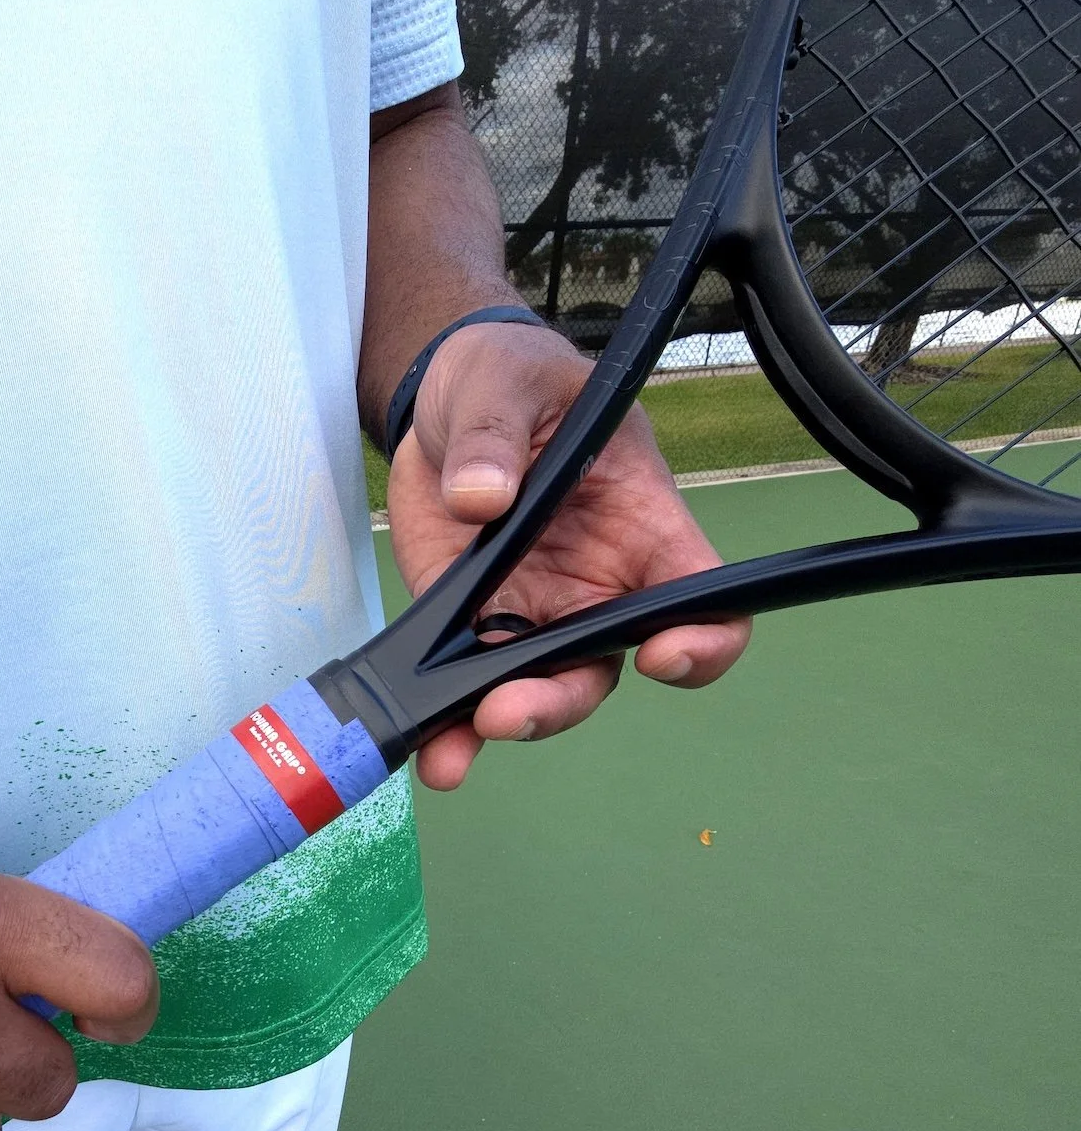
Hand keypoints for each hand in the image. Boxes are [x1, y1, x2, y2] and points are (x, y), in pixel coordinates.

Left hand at [387, 319, 751, 789]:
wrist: (443, 402)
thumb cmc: (509, 379)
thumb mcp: (507, 380)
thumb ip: (498, 433)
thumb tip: (481, 498)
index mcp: (641, 526)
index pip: (703, 596)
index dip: (703, 640)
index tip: (662, 652)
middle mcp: (597, 587)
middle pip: (604, 668)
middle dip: (558, 699)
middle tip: (506, 709)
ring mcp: (534, 614)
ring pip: (537, 691)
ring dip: (498, 724)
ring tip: (450, 752)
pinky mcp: (472, 626)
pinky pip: (468, 686)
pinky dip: (448, 723)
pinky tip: (426, 746)